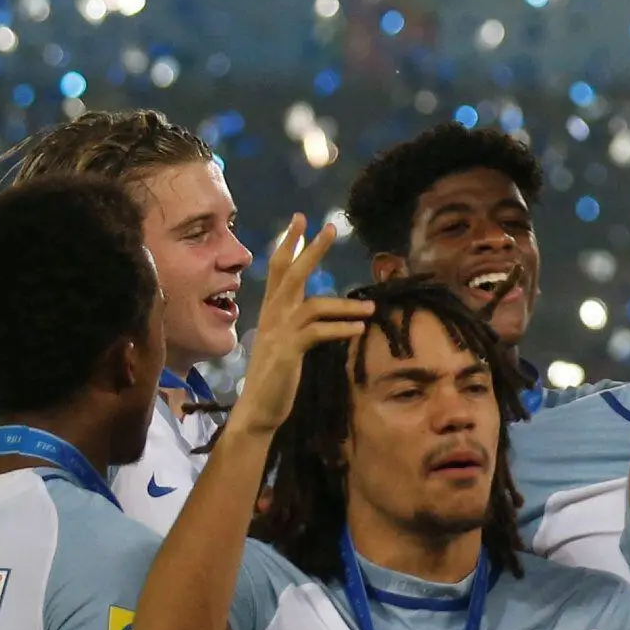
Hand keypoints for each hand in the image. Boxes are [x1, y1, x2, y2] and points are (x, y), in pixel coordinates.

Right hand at [237, 215, 374, 434]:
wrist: (257, 410)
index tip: (300, 219)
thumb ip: (299, 323)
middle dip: (311, 250)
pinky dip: (340, 328)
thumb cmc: (275, 377)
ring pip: (314, 305)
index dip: (289, 243)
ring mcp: (278, 333)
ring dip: (345, 304)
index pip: (279, 269)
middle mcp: (272, 316)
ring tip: (371, 307)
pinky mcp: (288, 352)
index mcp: (271, 311)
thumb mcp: (285, 343)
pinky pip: (318, 332)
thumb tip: (318, 311)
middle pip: (291, 274)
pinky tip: (359, 328)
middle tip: (330, 228)